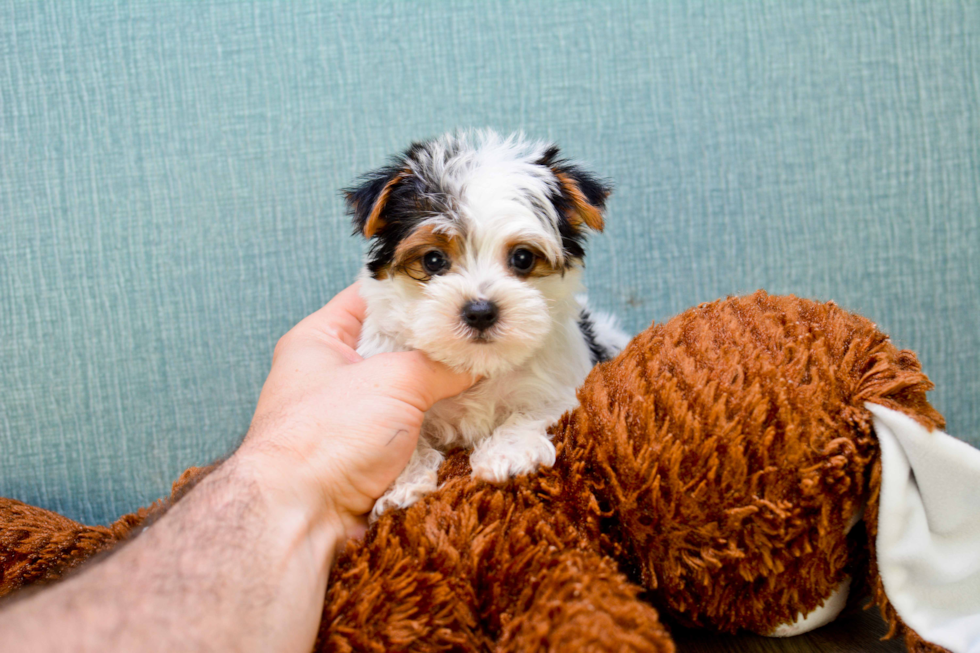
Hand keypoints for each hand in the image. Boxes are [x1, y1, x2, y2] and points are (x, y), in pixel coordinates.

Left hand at [234, 282, 473, 538]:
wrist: (300, 519)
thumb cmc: (326, 437)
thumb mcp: (394, 380)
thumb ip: (441, 362)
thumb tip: (479, 358)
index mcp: (320, 339)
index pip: (373, 295)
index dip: (417, 288)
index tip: (461, 287)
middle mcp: (332, 375)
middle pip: (398, 346)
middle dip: (440, 346)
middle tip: (484, 336)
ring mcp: (351, 418)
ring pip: (410, 392)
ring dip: (444, 390)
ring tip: (491, 373)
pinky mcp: (368, 457)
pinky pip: (413, 432)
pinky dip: (440, 429)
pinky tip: (475, 417)